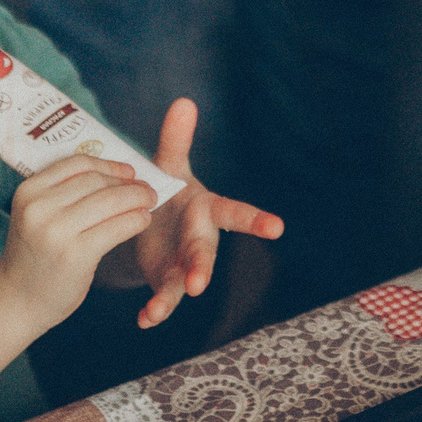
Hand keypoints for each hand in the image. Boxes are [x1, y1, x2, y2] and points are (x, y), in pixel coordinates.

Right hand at [0, 155, 158, 334]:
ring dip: (136, 200)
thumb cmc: (34, 257)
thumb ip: (62, 195)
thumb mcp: (35, 216)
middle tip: (146, 190)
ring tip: (148, 203)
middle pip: (96, 181)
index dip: (109, 165)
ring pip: (110, 201)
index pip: (78, 164)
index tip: (128, 172)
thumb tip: (115, 174)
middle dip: (127, 183)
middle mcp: (39, 208)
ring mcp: (56, 231)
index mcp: (28, 192)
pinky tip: (142, 221)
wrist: (16, 302)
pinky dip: (136, 221)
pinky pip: (117, 227)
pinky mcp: (76, 255)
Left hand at [126, 98, 285, 327]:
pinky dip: (155, 309)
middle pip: (204, 253)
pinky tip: (145, 319)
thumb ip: (175, 140)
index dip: (256, 219)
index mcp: (206, 209)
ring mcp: (184, 263)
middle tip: (198, 282)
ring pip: (185, 281)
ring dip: (175, 295)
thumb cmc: (168, 194)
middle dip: (202, 266)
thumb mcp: (169, 167)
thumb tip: (184, 102)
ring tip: (160, 309)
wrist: (152, 225)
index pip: (234, 213)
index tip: (276, 227)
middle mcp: (200, 239)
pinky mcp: (166, 279)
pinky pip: (163, 297)